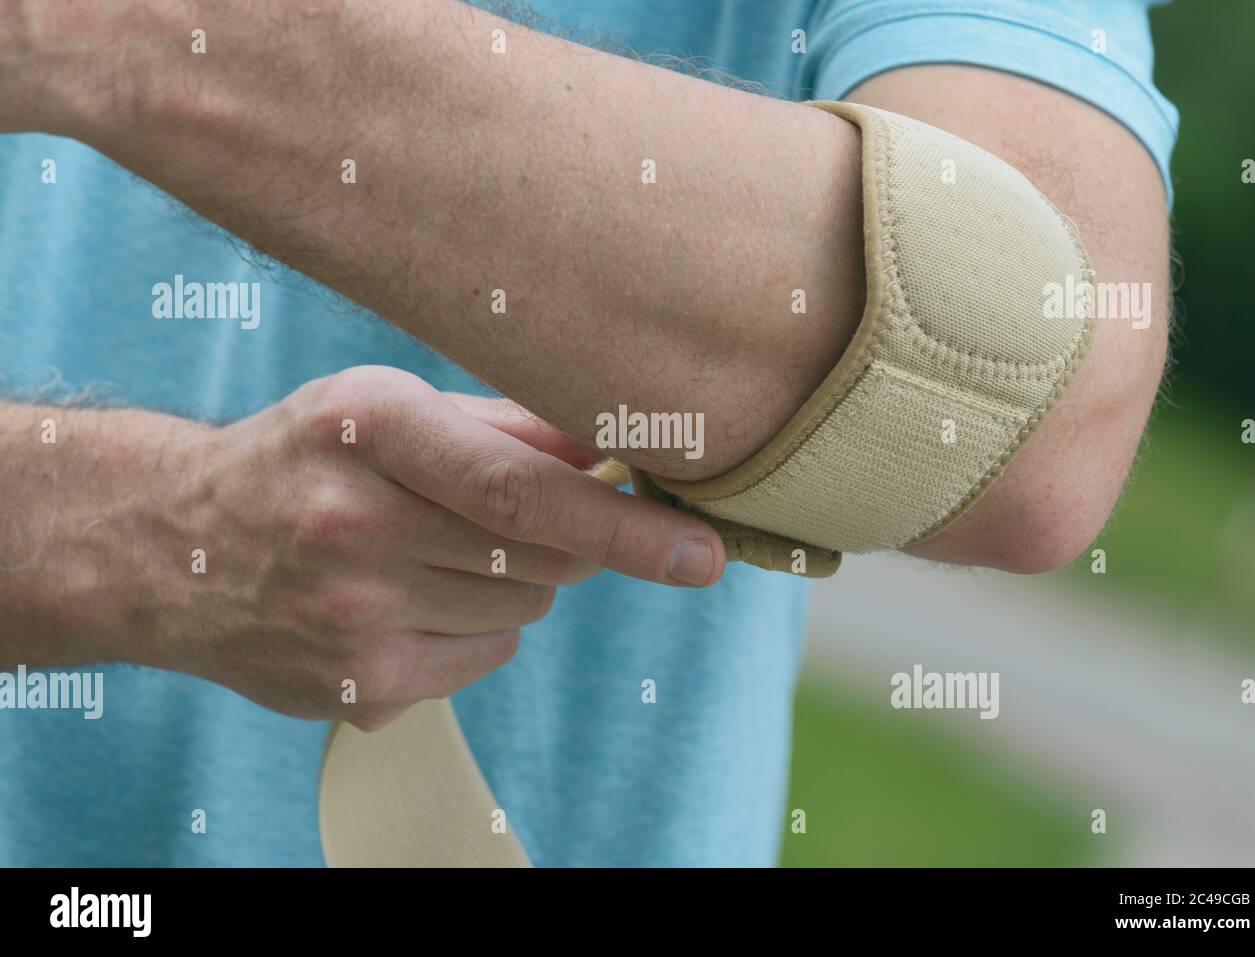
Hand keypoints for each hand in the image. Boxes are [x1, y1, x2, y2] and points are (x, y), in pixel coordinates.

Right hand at [137, 365, 722, 729]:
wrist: (167, 546)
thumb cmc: (302, 459)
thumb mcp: (386, 407)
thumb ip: (506, 425)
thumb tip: (617, 448)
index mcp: (370, 431)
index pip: (526, 491)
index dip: (624, 525)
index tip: (699, 551)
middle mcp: (355, 526)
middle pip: (541, 560)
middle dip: (566, 543)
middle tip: (517, 518)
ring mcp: (353, 618)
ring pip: (522, 612)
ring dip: (511, 584)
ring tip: (429, 551)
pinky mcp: (358, 686)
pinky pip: (483, 659)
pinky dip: (473, 629)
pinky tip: (404, 597)